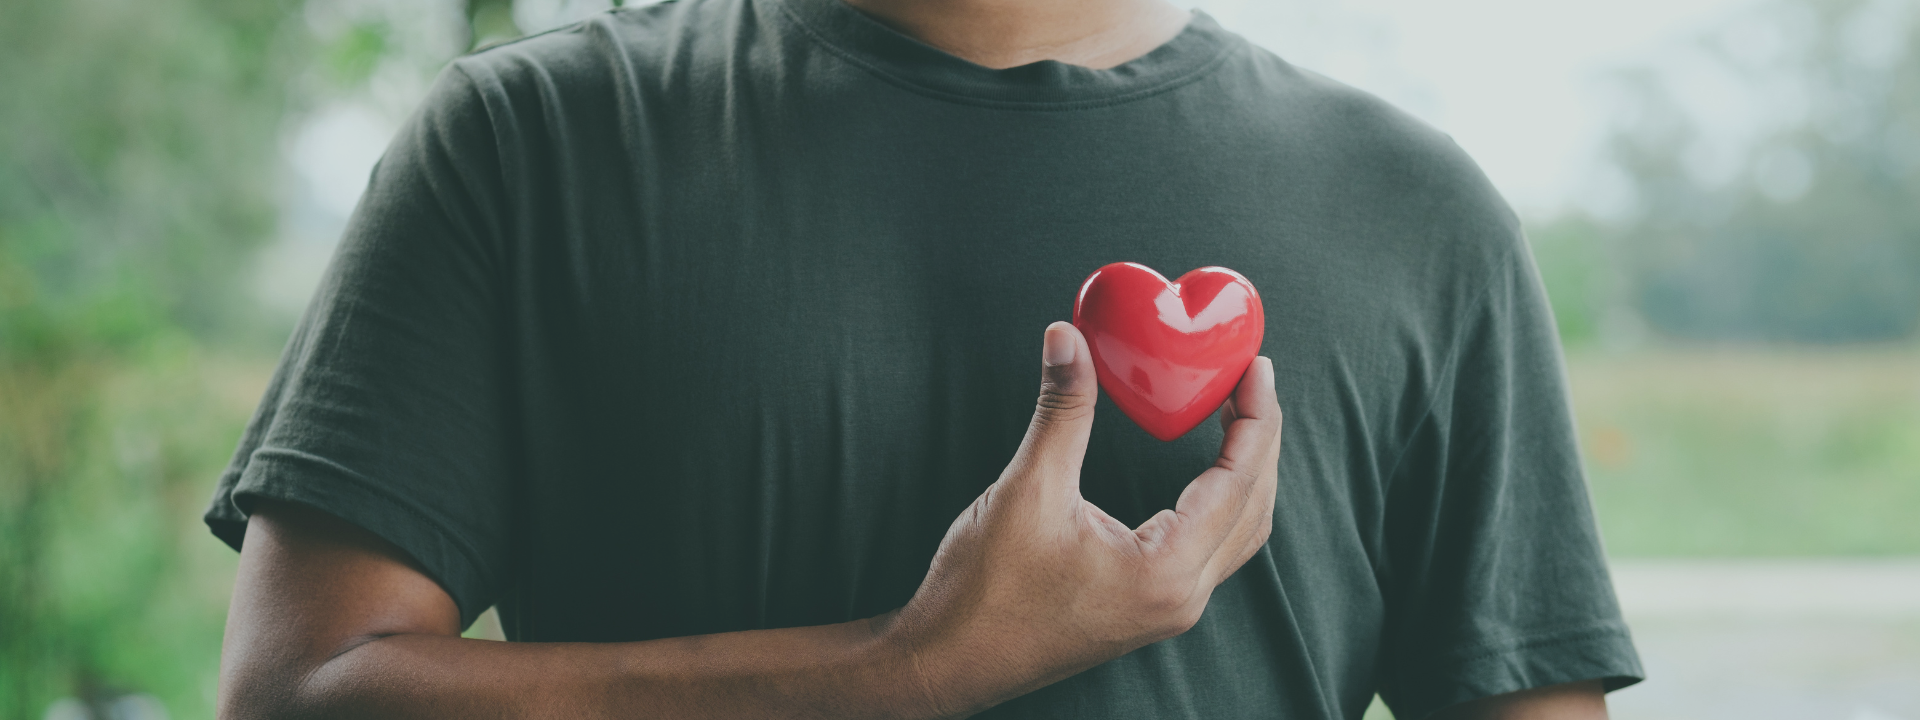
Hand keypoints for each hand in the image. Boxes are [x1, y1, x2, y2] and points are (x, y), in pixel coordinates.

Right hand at [881, 321, 1282, 717]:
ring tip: (1236, 417)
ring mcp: (1167, 610)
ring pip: (1238, 535)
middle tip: (1250, 380)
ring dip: (1246, 475)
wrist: (948, 662)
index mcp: (1165, 571)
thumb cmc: (983, 593)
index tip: (1256, 367)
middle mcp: (1180, 598)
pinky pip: (1210, 551)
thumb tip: (1068, 338)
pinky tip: (1203, 472)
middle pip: (1254, 508)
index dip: (1255, 417)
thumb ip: (1061, 411)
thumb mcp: (1027, 490)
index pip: (1238, 481)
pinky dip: (1220, 503)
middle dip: (1260, 440)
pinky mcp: (1147, 609)